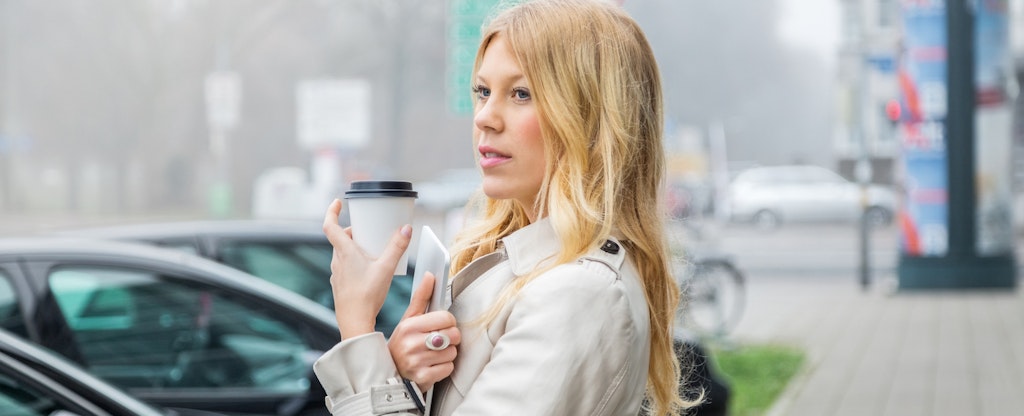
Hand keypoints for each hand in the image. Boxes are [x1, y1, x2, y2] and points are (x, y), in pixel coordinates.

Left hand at [322, 199, 411, 339]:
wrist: (354, 322)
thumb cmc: (367, 296)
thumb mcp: (386, 268)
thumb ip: (397, 247)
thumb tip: (406, 228)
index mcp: (344, 252)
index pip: (330, 225)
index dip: (332, 211)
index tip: (337, 203)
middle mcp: (337, 261)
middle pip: (341, 239)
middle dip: (353, 231)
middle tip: (368, 230)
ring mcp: (336, 274)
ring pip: (342, 253)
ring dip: (354, 247)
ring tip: (371, 250)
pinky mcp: (340, 285)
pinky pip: (345, 267)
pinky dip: (354, 262)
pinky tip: (368, 271)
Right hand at [388, 273, 460, 391]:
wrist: (389, 374)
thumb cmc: (403, 343)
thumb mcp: (408, 320)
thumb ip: (421, 297)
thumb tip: (429, 275)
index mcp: (409, 326)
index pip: (447, 317)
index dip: (447, 322)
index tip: (441, 326)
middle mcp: (412, 343)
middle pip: (453, 334)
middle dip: (449, 338)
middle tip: (438, 341)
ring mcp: (417, 362)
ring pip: (452, 352)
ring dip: (447, 354)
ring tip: (433, 354)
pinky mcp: (423, 377)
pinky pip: (449, 368)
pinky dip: (444, 368)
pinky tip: (432, 365)